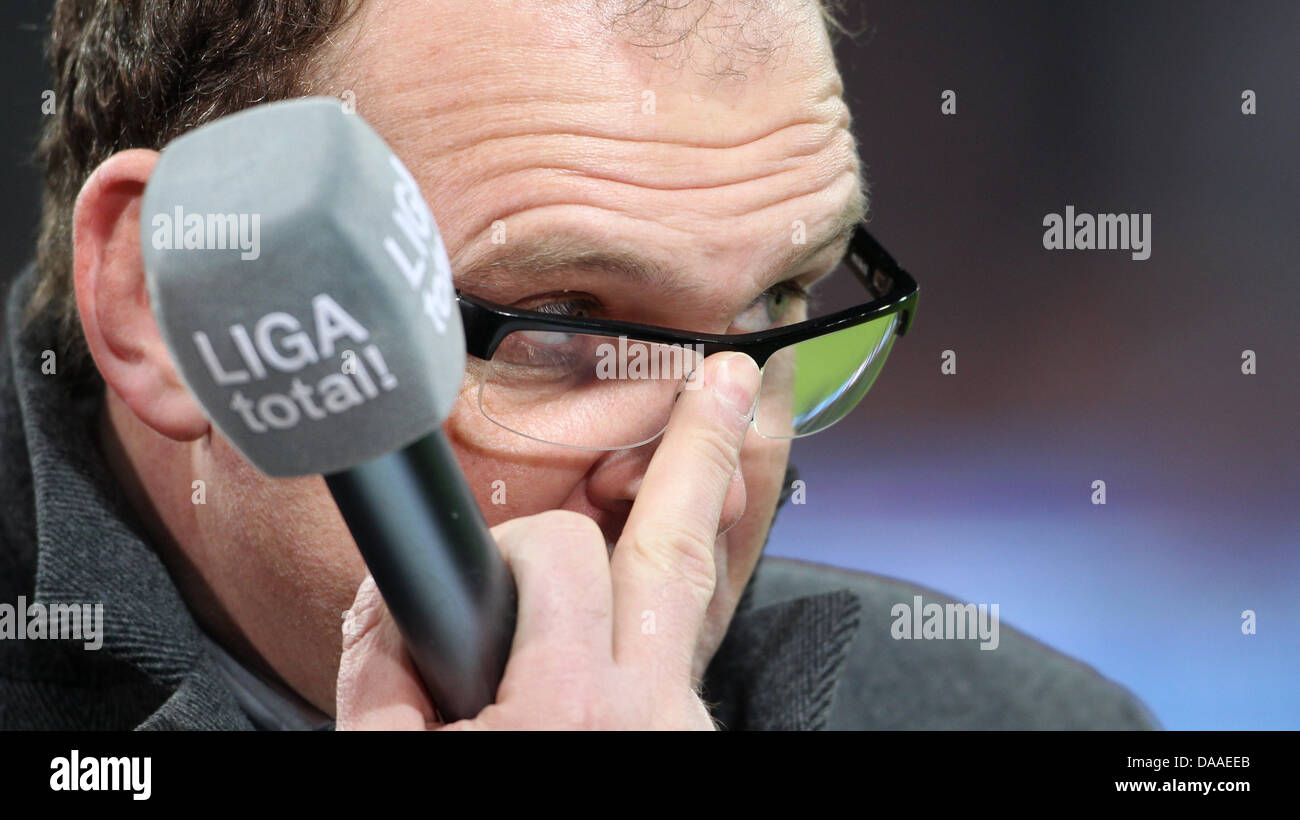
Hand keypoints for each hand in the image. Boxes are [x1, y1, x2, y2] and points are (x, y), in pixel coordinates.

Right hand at [334, 351, 760, 729]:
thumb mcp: (391, 765)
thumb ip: (386, 680)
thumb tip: (397, 614)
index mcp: (568, 710)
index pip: (555, 554)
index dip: (505, 550)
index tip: (480, 575)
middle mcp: (651, 713)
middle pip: (681, 549)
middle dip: (701, 452)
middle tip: (730, 379)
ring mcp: (687, 732)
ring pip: (687, 604)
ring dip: (683, 533)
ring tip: (714, 443)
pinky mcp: (698, 751)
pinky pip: (675, 662)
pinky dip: (650, 627)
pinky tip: (635, 612)